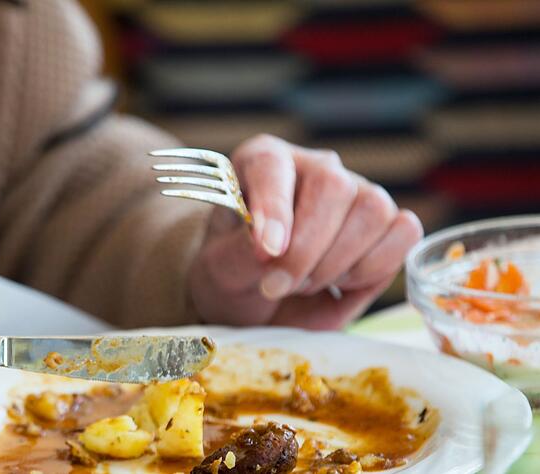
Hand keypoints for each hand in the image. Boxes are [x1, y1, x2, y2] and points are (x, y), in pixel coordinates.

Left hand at [188, 135, 422, 328]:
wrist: (261, 302)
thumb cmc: (236, 272)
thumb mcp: (220, 268)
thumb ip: (240, 254)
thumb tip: (273, 247)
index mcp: (263, 161)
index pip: (272, 165)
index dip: (273, 208)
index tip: (266, 253)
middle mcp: (314, 168)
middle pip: (334, 187)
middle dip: (307, 251)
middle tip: (278, 285)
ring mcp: (356, 192)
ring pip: (373, 210)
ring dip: (338, 263)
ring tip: (305, 283)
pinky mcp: (388, 224)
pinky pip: (404, 233)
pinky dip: (374, 267)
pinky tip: (340, 281)